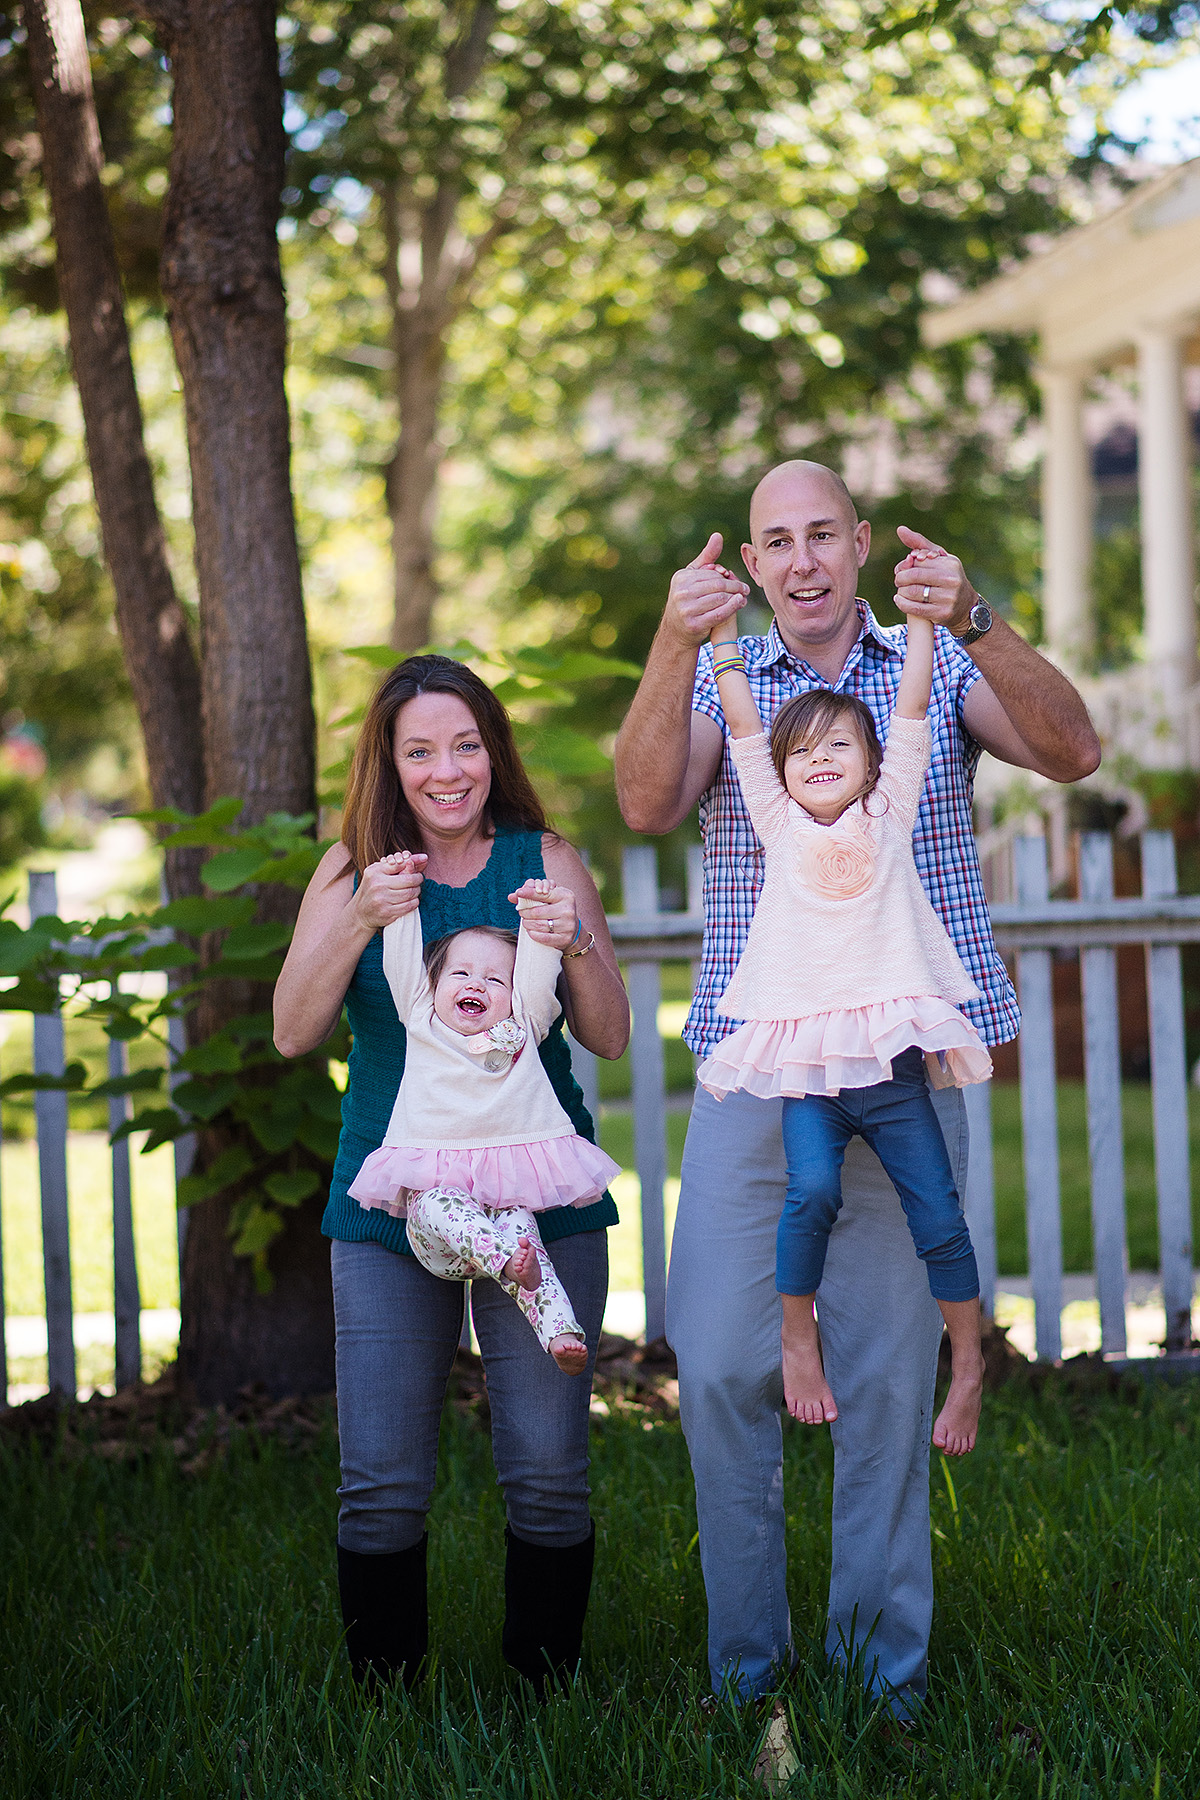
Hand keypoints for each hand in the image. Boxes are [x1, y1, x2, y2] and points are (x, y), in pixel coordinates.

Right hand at [353, 850, 426, 930]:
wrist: (360, 913)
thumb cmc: (372, 889)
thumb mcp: (377, 873)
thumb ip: (394, 865)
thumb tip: (418, 858)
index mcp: (375, 872)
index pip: (400, 864)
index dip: (412, 865)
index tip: (416, 869)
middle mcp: (377, 885)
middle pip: (409, 880)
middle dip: (418, 879)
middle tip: (419, 879)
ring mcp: (382, 899)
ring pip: (410, 893)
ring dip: (417, 891)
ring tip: (415, 890)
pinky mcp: (387, 912)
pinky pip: (408, 906)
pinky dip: (414, 902)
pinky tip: (412, 900)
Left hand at [509, 877, 578, 949]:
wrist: (573, 929)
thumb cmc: (557, 910)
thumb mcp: (550, 898)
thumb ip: (533, 895)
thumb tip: (511, 896)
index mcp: (565, 896)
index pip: (543, 894)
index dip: (529, 893)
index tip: (518, 893)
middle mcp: (568, 910)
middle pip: (538, 912)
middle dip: (525, 912)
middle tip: (521, 912)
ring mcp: (567, 925)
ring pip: (539, 925)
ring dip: (527, 924)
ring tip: (525, 922)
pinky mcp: (564, 938)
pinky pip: (543, 938)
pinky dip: (533, 934)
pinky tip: (530, 931)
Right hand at [665, 532, 748, 648]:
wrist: (676, 630)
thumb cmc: (688, 599)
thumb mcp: (693, 577)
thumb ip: (706, 557)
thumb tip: (718, 536)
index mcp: (681, 578)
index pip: (712, 574)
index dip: (726, 577)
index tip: (736, 580)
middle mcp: (681, 593)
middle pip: (718, 586)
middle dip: (735, 587)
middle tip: (746, 589)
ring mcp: (686, 610)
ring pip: (720, 599)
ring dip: (735, 598)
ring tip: (743, 597)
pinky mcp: (694, 624)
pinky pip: (719, 614)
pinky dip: (732, 608)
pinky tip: (740, 604)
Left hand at [892, 526, 975, 635]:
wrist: (965, 607)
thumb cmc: (947, 578)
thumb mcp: (939, 559)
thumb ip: (920, 544)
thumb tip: (900, 529)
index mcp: (950, 564)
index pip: (918, 561)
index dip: (906, 564)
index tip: (904, 568)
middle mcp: (951, 580)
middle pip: (914, 576)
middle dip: (900, 578)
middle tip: (898, 580)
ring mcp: (948, 598)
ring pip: (913, 592)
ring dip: (901, 591)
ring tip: (900, 590)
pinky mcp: (942, 613)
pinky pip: (914, 608)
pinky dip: (902, 604)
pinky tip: (899, 600)